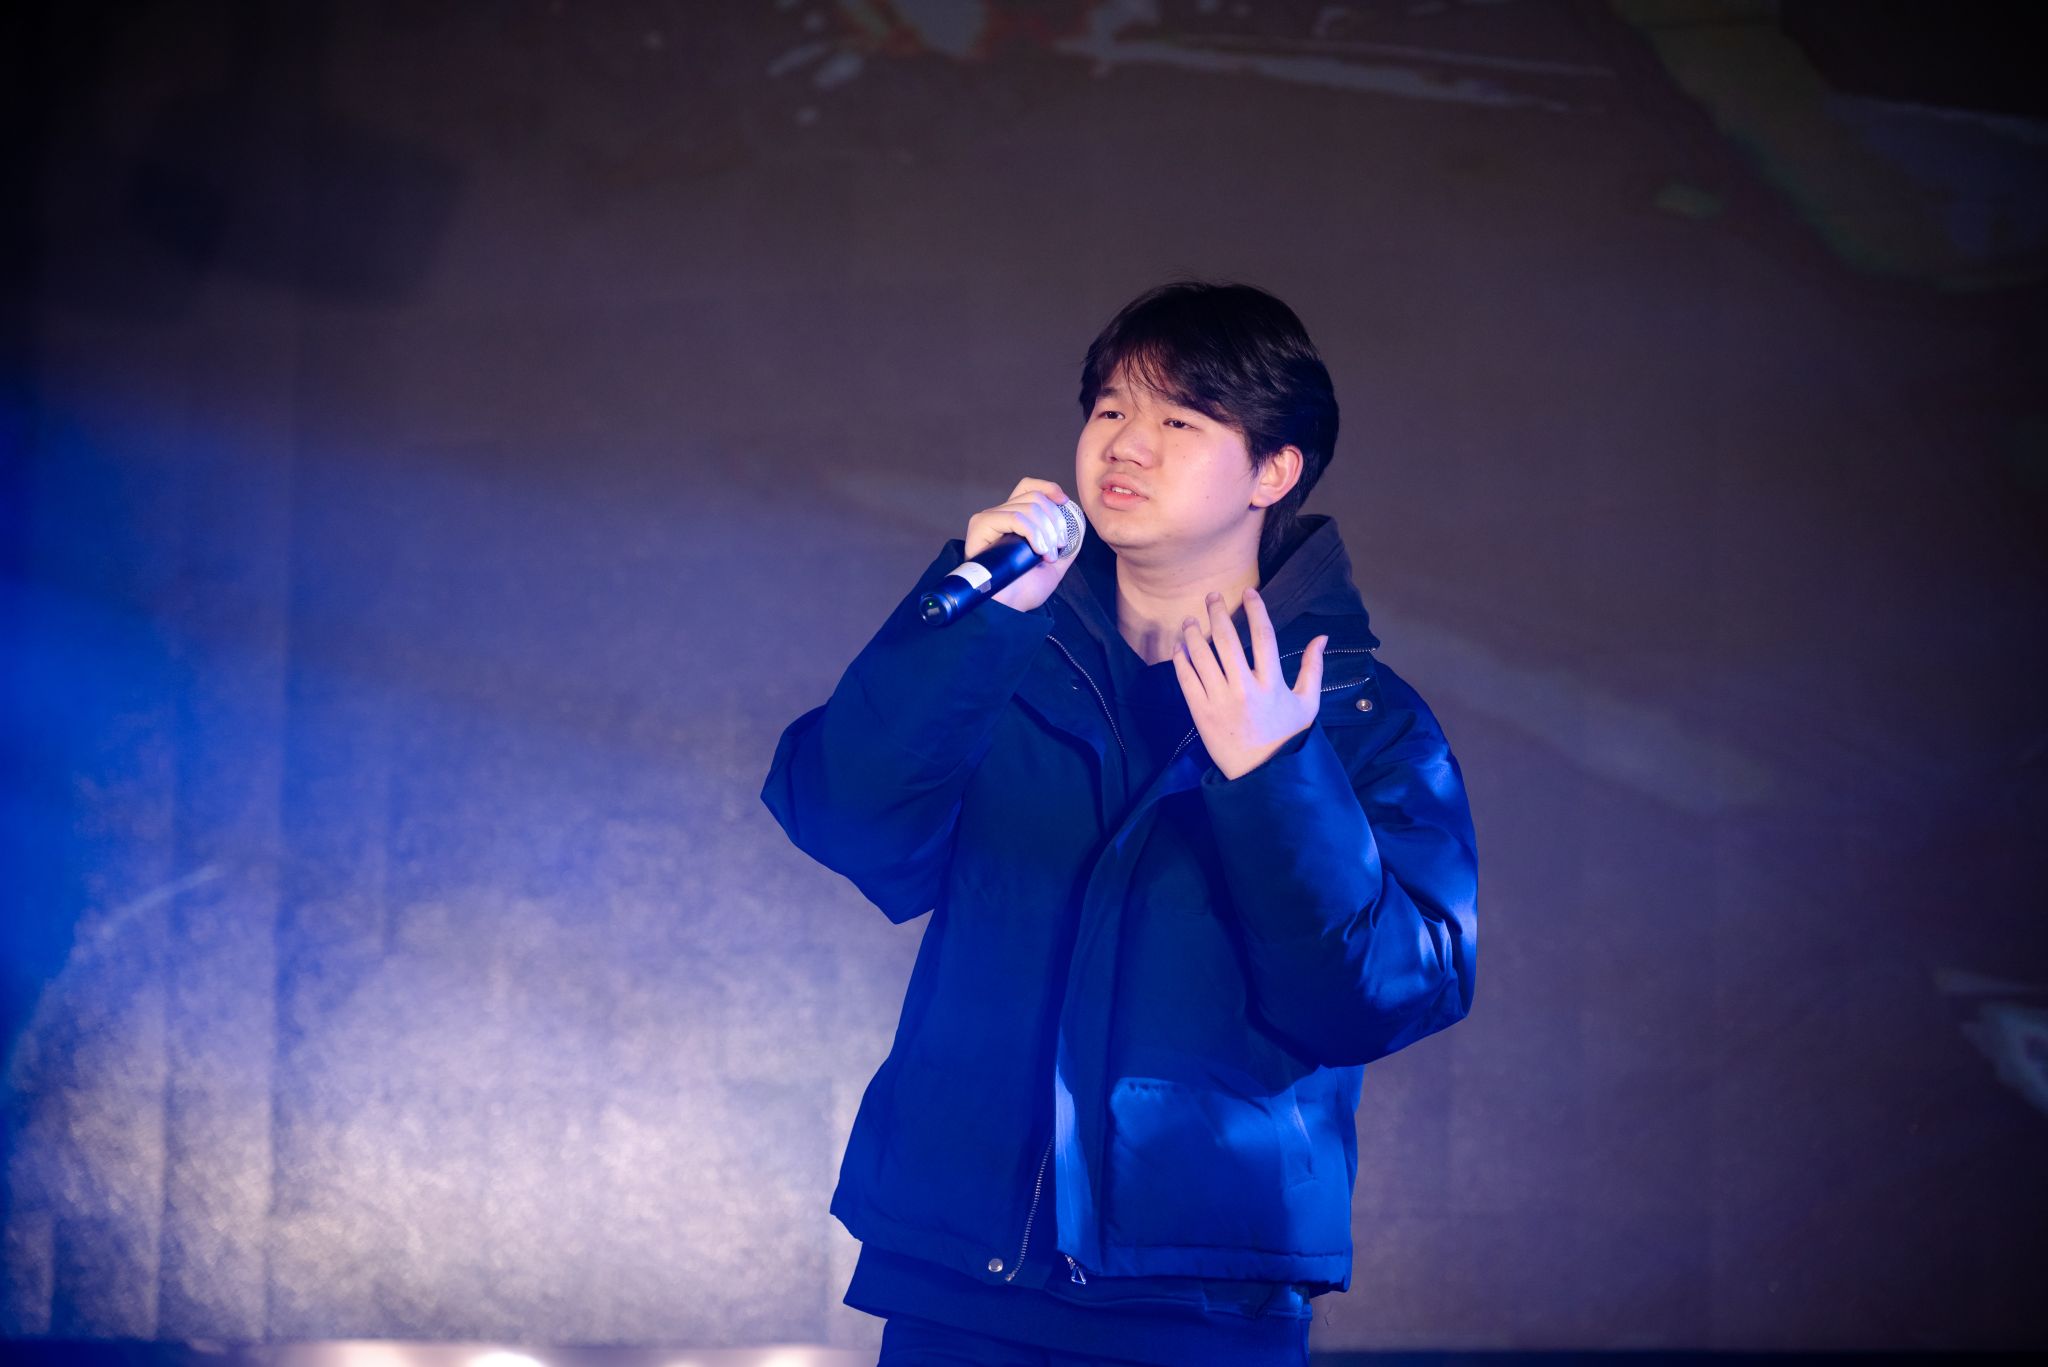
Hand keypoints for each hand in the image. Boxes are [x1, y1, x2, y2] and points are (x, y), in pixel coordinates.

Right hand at [965, 477, 1077, 613]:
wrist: (1007, 610)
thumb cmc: (1024, 592)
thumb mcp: (1055, 565)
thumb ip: (1067, 545)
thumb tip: (1078, 525)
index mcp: (1013, 522)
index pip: (1029, 488)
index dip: (1049, 489)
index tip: (1064, 503)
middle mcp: (999, 517)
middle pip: (1033, 497)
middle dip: (1055, 520)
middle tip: (1058, 546)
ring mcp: (989, 520)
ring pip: (1028, 507)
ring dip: (1046, 531)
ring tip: (1047, 554)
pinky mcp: (981, 527)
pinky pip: (1014, 517)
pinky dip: (1033, 533)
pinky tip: (1039, 551)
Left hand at [1172, 586, 1328, 780]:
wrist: (1262, 775)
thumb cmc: (1287, 738)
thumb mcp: (1307, 704)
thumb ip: (1313, 668)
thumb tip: (1321, 637)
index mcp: (1272, 684)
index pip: (1263, 636)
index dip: (1256, 610)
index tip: (1249, 592)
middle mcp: (1245, 689)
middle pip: (1227, 640)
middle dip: (1218, 613)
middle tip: (1211, 596)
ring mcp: (1220, 700)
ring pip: (1202, 657)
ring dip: (1193, 633)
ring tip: (1190, 619)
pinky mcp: (1201, 713)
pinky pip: (1187, 680)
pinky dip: (1181, 661)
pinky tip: (1180, 647)